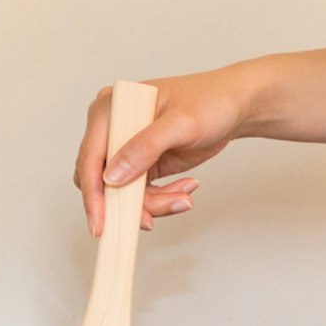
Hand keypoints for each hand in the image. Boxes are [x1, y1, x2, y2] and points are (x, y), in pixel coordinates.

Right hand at [74, 69, 250, 233]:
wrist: (235, 107)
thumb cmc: (210, 101)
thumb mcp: (180, 123)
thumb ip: (145, 147)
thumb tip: (112, 176)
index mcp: (110, 108)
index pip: (90, 158)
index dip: (93, 194)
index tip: (100, 224)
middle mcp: (112, 128)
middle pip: (102, 181)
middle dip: (129, 203)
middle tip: (153, 218)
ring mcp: (126, 147)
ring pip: (122, 193)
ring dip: (153, 203)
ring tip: (184, 197)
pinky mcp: (141, 163)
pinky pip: (140, 193)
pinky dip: (162, 199)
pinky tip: (185, 188)